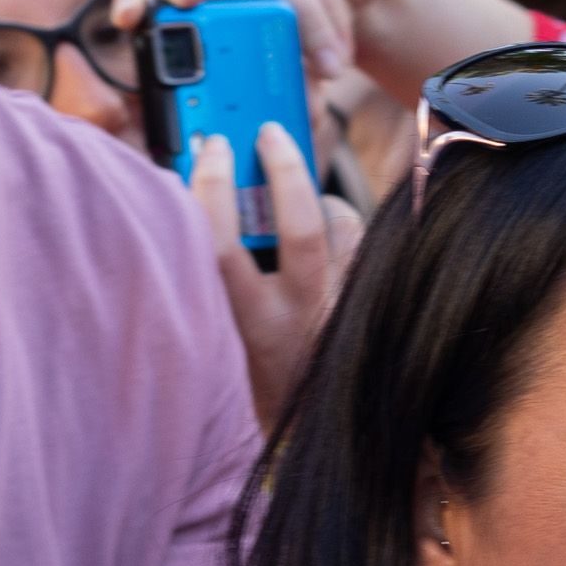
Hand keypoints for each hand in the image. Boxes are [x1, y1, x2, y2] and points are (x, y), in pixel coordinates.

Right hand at [190, 124, 361, 428]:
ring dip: (316, 197)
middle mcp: (299, 318)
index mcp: (246, 325)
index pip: (221, 245)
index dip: (211, 187)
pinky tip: (323, 222)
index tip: (210, 147)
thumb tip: (200, 197)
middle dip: (284, 167)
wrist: (304, 433)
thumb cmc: (246, 376)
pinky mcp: (366, 304)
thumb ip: (207, 271)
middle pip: (298, 224)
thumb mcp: (214, 330)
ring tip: (293, 186)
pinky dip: (341, 219)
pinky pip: (361, 242)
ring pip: (340, 228)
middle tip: (271, 132)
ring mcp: (338, 310)